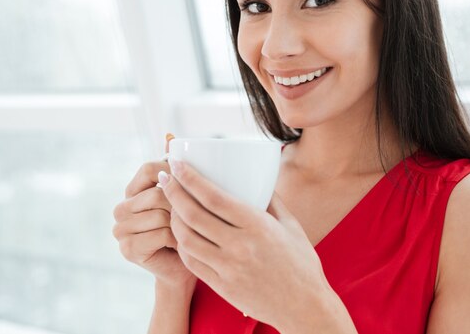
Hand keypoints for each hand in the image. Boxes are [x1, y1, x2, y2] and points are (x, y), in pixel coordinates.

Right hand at [112, 136, 196, 291]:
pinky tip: (181, 244)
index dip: (172, 173)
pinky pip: (159, 233)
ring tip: (189, 230)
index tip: (189, 183)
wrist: (185, 268)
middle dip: (181, 203)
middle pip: (157, 192)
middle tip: (194, 215)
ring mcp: (121, 229)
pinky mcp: (128, 249)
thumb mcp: (183, 196)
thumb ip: (175, 168)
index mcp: (132, 191)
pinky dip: (177, 238)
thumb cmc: (188, 228)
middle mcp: (121, 208)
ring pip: (159, 213)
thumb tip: (170, 135)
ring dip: (180, 222)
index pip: (149, 169)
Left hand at [159, 159, 333, 328]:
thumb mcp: (291, 225)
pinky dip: (181, 244)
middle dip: (172, 192)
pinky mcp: (222, 286)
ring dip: (173, 217)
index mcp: (258, 226)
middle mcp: (240, 246)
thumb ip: (271, 200)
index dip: (189, 178)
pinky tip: (181, 232)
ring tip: (171, 204)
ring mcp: (228, 268)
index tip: (176, 163)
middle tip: (164, 177)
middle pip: (192, 215)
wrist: (305, 307)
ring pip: (186, 239)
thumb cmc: (302, 263)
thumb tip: (255, 178)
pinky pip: (192, 262)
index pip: (213, 197)